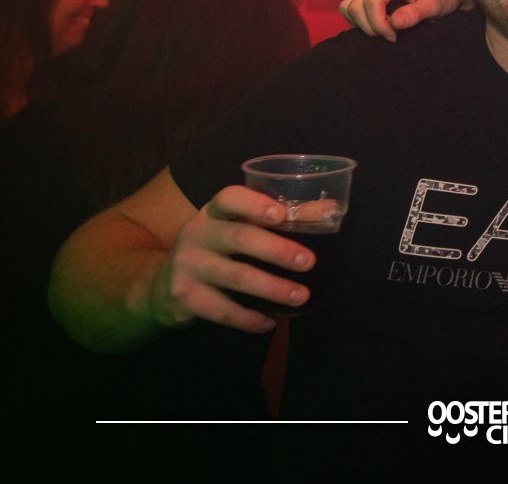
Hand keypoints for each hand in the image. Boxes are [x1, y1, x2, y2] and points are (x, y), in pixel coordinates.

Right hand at [146, 186, 316, 332]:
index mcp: (213, 213)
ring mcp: (187, 265)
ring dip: (272, 288)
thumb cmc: (215, 251)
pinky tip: (269, 323)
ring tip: (300, 296)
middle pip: (239, 238)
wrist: (161, 286)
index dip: (254, 204)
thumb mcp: (237, 229)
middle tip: (309, 261)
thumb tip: (330, 210)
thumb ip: (280, 219)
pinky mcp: (184, 296)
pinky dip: (248, 318)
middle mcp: (197, 234)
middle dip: (277, 250)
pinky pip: (222, 310)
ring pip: (236, 276)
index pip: (229, 198)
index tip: (282, 214)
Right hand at [338, 0, 474, 40]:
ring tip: (384, 32)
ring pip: (349, 6)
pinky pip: (352, 8)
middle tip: (391, 37)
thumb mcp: (435, 6)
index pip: (371, 1)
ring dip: (361, 24)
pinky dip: (359, 21)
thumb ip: (415, 14)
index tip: (394, 37)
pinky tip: (379, 28)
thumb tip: (394, 22)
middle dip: (370, 26)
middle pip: (355, 5)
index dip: (378, 24)